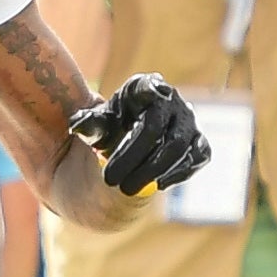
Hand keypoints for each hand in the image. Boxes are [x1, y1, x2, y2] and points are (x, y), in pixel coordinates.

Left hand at [70, 74, 212, 196]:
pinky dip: (180, 172)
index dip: (149, 93)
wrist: (131, 143)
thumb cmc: (112, 128)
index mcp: (144, 87)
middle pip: (156, 127)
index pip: (148, 88)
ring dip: (152, 170)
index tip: (141, 105)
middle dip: (132, 157)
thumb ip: (88, 124)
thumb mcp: (97, 125)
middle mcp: (172, 100)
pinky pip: (197, 157)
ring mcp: (189, 121)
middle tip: (109, 180)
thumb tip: (76, 125)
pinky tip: (160, 184)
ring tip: (128, 189)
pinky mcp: (199, 142)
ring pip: (178, 145)